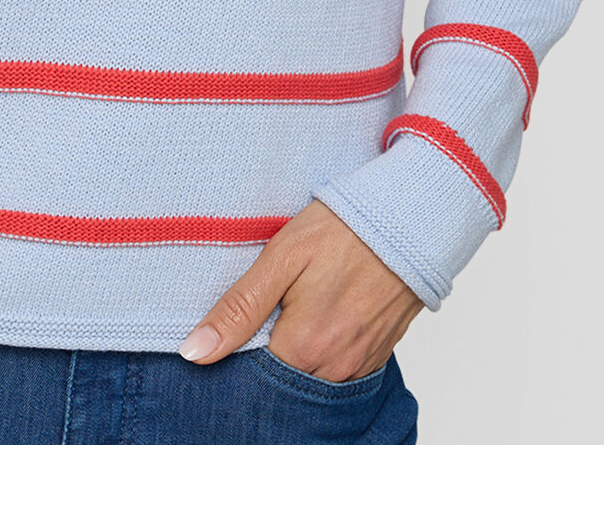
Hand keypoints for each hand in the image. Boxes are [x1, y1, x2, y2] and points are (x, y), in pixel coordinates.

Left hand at [178, 199, 423, 380]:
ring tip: (288, 315)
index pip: (249, 377)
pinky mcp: (376, 357)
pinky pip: (337, 373)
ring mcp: (359, 366)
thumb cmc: (343, 229)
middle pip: (281, 384)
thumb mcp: (282, 256)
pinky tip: (315, 321)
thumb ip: (239, 308)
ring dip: (293, 358)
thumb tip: (194, 352)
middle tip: (260, 316)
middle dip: (262, 361)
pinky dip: (320, 356)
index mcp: (303, 347)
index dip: (232, 356)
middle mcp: (333, 369)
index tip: (229, 329)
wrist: (409, 218)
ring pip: (309, 381)